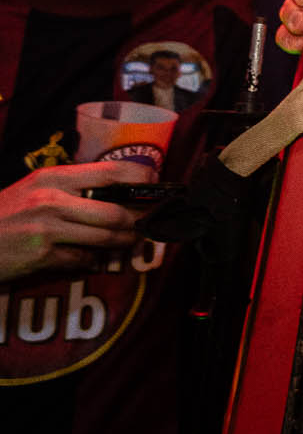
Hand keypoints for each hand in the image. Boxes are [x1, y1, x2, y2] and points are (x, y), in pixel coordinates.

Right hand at [0, 163, 150, 282]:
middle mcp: (52, 199)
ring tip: (129, 243)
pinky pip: (84, 260)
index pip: (113, 171)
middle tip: (148, 225)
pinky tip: (93, 260)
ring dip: (124, 244)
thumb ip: (70, 187)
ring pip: (107, 238)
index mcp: (53, 177)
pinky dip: (93, 262)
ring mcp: (47, 229)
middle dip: (138, 222)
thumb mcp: (33, 188)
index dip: (144, 179)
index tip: (157, 186)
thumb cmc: (3, 214)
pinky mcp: (42, 256)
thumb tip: (116, 190)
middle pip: (117, 212)